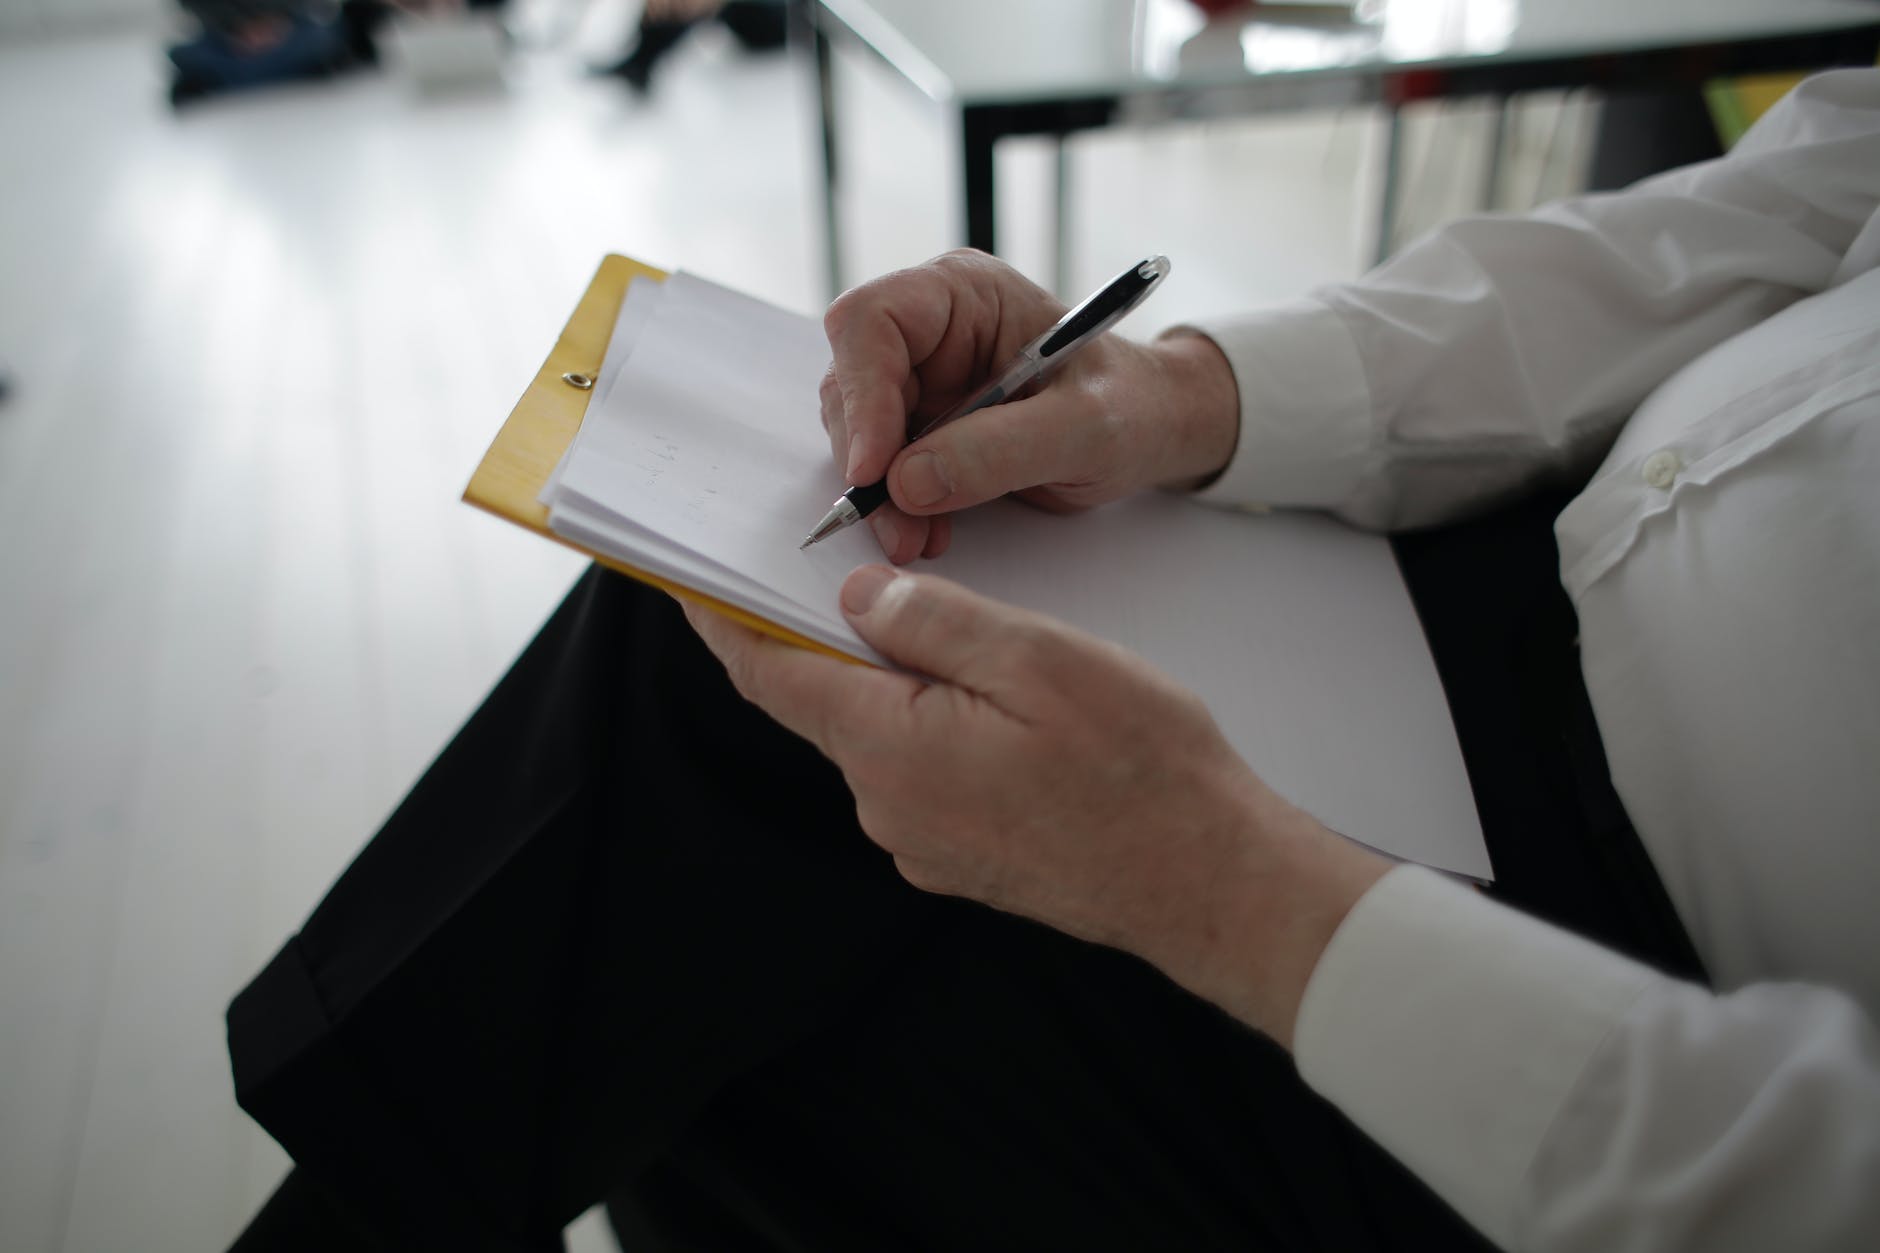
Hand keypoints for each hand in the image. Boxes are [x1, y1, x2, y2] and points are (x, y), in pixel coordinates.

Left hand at [682, 567, 1388, 1047]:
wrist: (1208, 883)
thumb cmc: (1139, 770)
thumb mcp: (1037, 659)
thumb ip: (933, 621)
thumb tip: (857, 601)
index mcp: (888, 747)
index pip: (770, 675)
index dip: (724, 623)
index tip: (691, 581)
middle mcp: (886, 805)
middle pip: (826, 702)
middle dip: (837, 640)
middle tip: (878, 577)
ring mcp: (922, 842)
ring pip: (881, 737)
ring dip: (902, 686)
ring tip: (985, 652)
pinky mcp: (960, 858)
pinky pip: (921, 775)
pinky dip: (936, 730)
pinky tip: (1006, 715)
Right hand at [821, 250, 1240, 563]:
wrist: (1150, 431)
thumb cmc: (1132, 408)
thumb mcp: (1086, 428)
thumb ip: (1002, 449)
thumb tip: (907, 481)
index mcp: (963, 293)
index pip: (872, 322)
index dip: (861, 393)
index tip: (874, 469)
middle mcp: (929, 328)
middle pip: (851, 382)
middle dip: (868, 460)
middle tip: (897, 528)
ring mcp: (921, 377)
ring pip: (858, 431)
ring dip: (880, 493)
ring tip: (919, 540)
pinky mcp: (922, 426)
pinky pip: (883, 466)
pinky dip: (896, 507)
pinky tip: (927, 534)